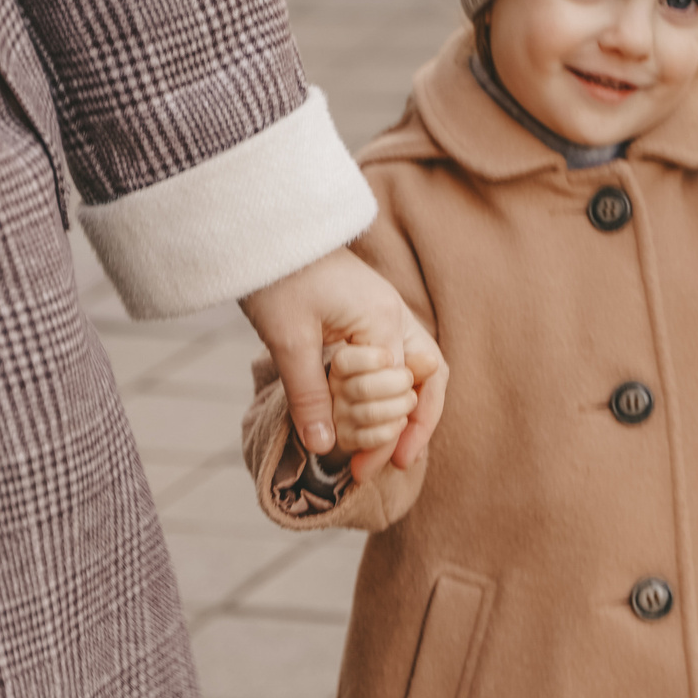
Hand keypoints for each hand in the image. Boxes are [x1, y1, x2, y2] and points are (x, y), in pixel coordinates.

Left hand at [240, 249, 448, 481]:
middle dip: (414, 426)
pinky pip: (397, 360)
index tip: (365, 468)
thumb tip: (322, 445)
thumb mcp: (289, 339)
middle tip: (391, 465)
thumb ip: (309, 393)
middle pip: (429, 380)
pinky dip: (392, 391)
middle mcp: (396, 318)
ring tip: (388, 448)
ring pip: (419, 371)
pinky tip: (374, 414)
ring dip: (407, 410)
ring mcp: (387, 315)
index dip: (388, 435)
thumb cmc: (279, 276)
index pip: (403, 392)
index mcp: (384, 321)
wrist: (268, 229)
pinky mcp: (370, 315)